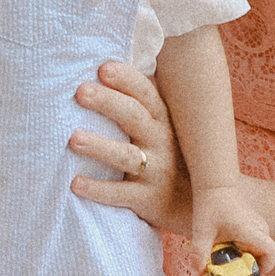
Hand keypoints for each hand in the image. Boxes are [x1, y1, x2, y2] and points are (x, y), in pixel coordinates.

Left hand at [66, 60, 188, 232]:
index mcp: (162, 120)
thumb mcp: (163, 130)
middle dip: (107, 102)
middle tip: (81, 91)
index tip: (103, 68)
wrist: (199, 207)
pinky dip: (99, 189)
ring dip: (100, 147)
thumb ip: (139, 105)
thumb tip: (104, 68)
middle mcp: (161, 142)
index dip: (126, 79)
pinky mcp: (149, 201)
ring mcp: (156, 172)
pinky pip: (121, 194)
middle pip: (134, 117)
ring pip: (127, 156)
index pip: (146, 93)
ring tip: (74, 139)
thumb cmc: (171, 159)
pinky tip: (76, 183)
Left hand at [192, 187, 274, 275]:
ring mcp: (257, 227)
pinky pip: (250, 244)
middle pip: (261, 257)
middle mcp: (260, 230)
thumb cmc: (211, 205)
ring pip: (255, 251)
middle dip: (245, 267)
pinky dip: (239, 250)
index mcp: (253, 231)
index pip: (271, 254)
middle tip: (227, 270)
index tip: (246, 275)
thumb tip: (196, 274)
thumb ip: (199, 254)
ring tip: (222, 257)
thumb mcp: (202, 231)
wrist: (214, 184)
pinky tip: (222, 246)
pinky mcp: (252, 226)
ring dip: (241, 258)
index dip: (264, 268)